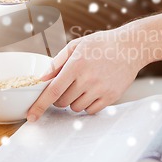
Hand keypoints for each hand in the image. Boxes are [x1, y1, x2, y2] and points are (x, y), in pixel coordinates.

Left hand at [27, 28, 144, 120]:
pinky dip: (87, 105)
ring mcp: (100, 89)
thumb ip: (57, 63)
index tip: (31, 116)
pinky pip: (91, 111)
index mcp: (76, 65)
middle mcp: (88, 79)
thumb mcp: (76, 46)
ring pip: (75, 108)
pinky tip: (92, 92)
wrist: (130, 47)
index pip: (53, 91)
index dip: (40, 105)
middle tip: (67, 85)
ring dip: (73, 101)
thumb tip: (42, 79)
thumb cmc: (100, 44)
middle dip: (59, 97)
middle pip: (62, 102)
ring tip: (82, 86)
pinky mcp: (111, 97)